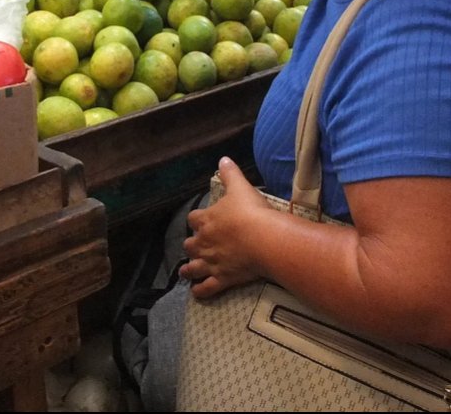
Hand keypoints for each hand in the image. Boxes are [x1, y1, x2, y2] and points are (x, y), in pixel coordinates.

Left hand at [180, 157, 271, 297]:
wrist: (264, 239)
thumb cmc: (251, 212)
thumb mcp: (240, 187)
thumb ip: (230, 173)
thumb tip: (223, 158)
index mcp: (206, 220)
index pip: (193, 219)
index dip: (196, 220)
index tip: (200, 221)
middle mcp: (203, 243)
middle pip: (190, 245)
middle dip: (192, 246)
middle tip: (197, 247)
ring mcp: (211, 263)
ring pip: (193, 268)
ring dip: (189, 269)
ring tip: (186, 271)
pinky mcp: (221, 279)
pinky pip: (206, 288)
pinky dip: (200, 291)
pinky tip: (197, 292)